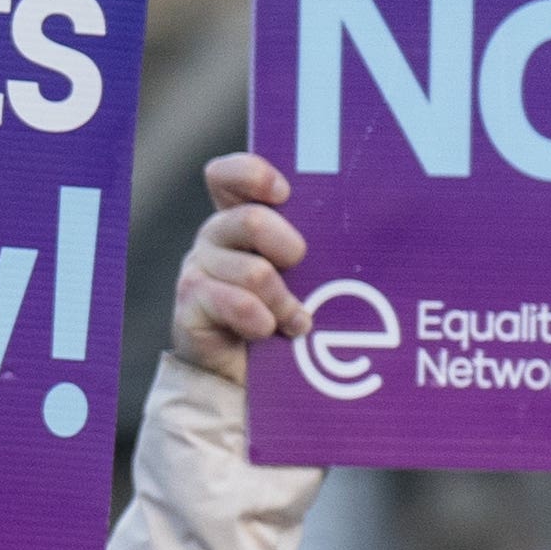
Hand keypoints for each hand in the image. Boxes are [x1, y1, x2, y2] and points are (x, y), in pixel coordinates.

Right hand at [164, 152, 303, 384]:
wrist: (242, 373)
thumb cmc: (284, 314)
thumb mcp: (304, 273)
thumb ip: (313, 247)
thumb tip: (360, 231)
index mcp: (241, 216)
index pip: (228, 176)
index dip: (253, 176)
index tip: (284, 195)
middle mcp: (215, 236)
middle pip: (251, 220)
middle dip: (288, 247)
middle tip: (301, 269)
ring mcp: (198, 268)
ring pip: (254, 271)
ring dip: (284, 301)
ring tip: (297, 322)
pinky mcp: (190, 303)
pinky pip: (235, 303)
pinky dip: (260, 320)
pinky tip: (269, 331)